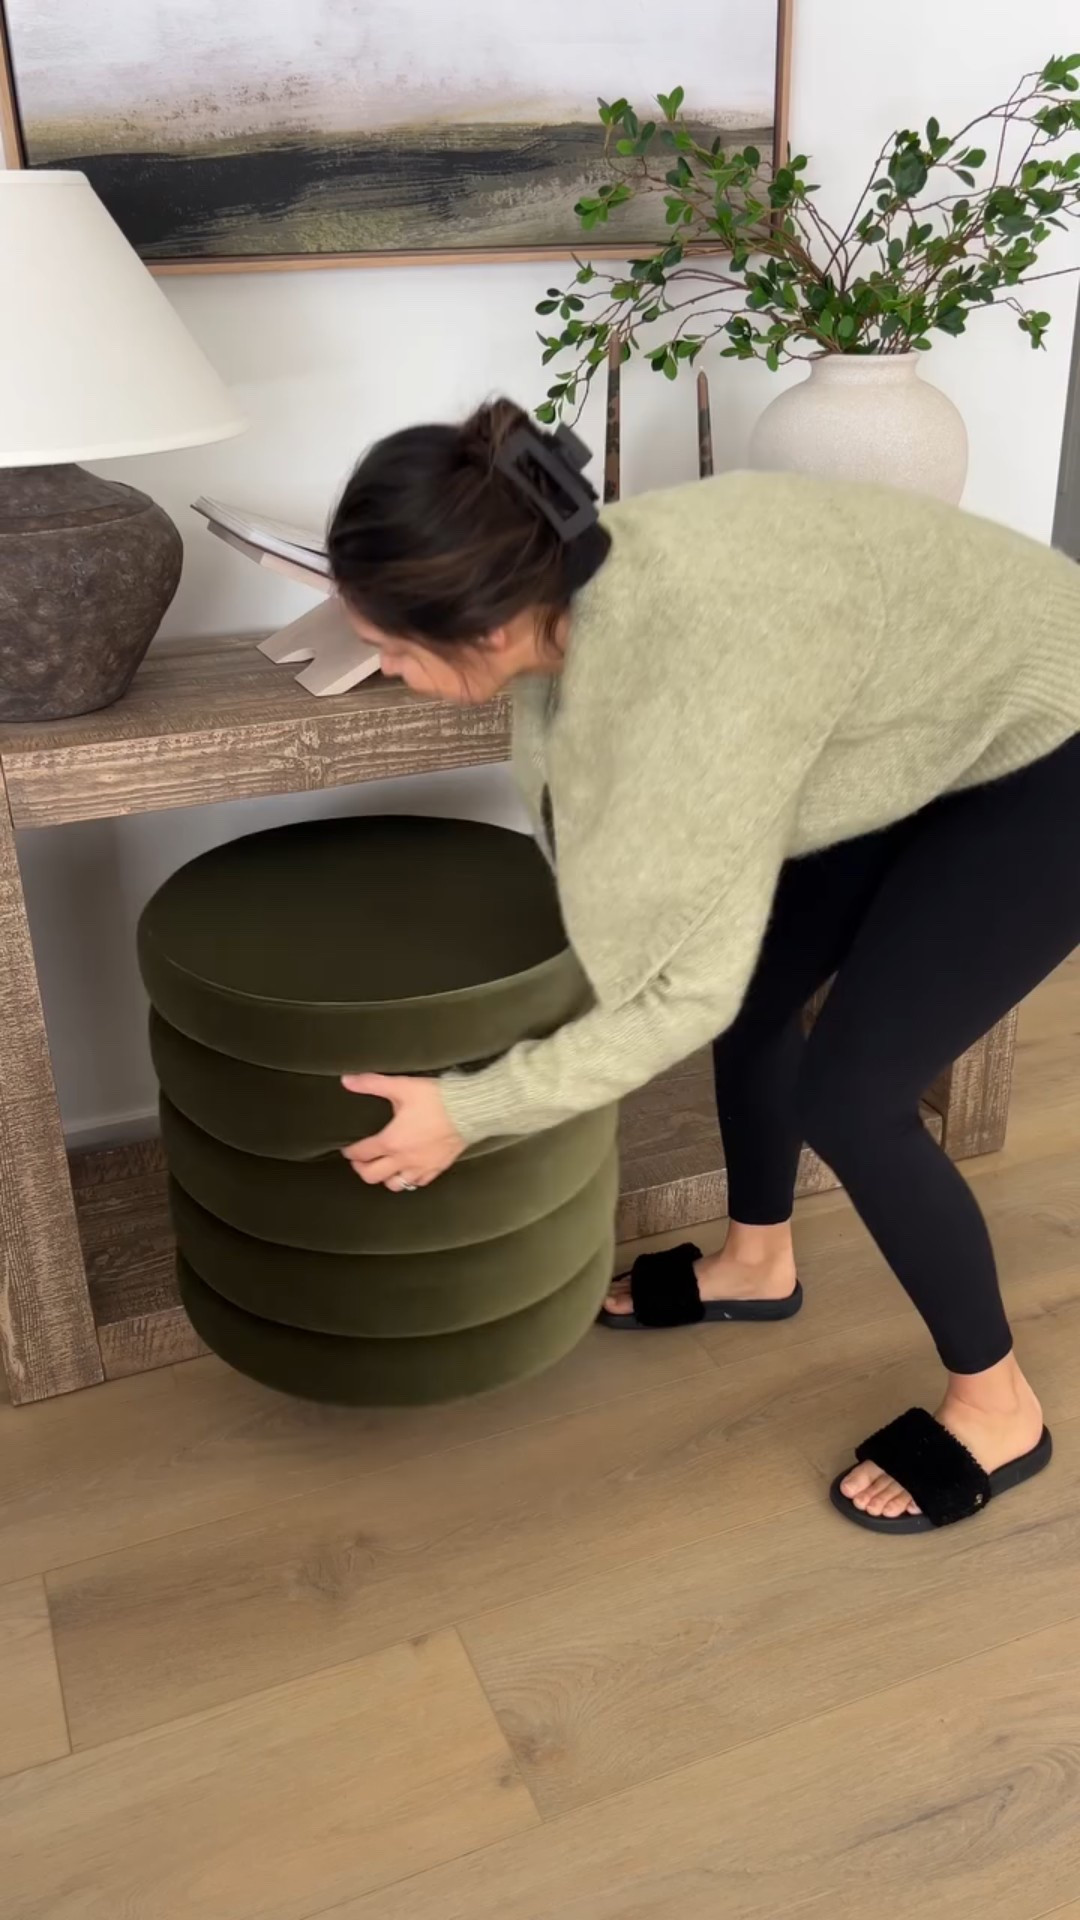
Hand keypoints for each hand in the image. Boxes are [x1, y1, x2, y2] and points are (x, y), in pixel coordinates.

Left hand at [340, 1074, 464, 1189]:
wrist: (471, 1110)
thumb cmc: (437, 1099)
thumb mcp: (402, 1087)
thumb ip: (372, 1084)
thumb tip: (347, 1080)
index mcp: (391, 1141)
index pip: (362, 1154)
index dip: (350, 1152)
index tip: (348, 1149)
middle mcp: (403, 1159)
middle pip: (372, 1176)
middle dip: (362, 1169)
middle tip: (361, 1160)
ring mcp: (422, 1166)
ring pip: (395, 1184)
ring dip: (385, 1177)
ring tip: (383, 1167)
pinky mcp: (438, 1168)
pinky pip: (419, 1182)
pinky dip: (409, 1179)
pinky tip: (409, 1171)